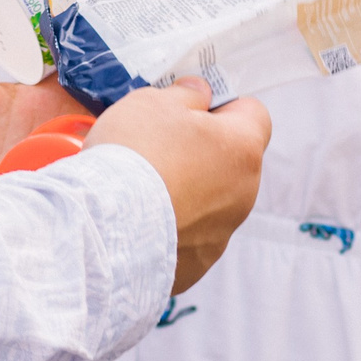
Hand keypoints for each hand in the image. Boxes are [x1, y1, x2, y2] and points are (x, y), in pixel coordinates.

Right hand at [83, 80, 269, 294]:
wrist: (105, 229)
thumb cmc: (135, 156)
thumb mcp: (154, 102)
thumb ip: (185, 95)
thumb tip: (199, 95)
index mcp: (242, 150)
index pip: (254, 115)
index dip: (224, 105)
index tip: (192, 108)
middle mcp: (243, 196)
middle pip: (231, 162)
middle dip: (202, 150)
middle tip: (159, 145)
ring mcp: (221, 235)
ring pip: (211, 201)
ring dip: (187, 191)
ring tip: (143, 187)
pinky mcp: (196, 266)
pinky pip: (189, 236)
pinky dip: (171, 226)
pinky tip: (139, 220)